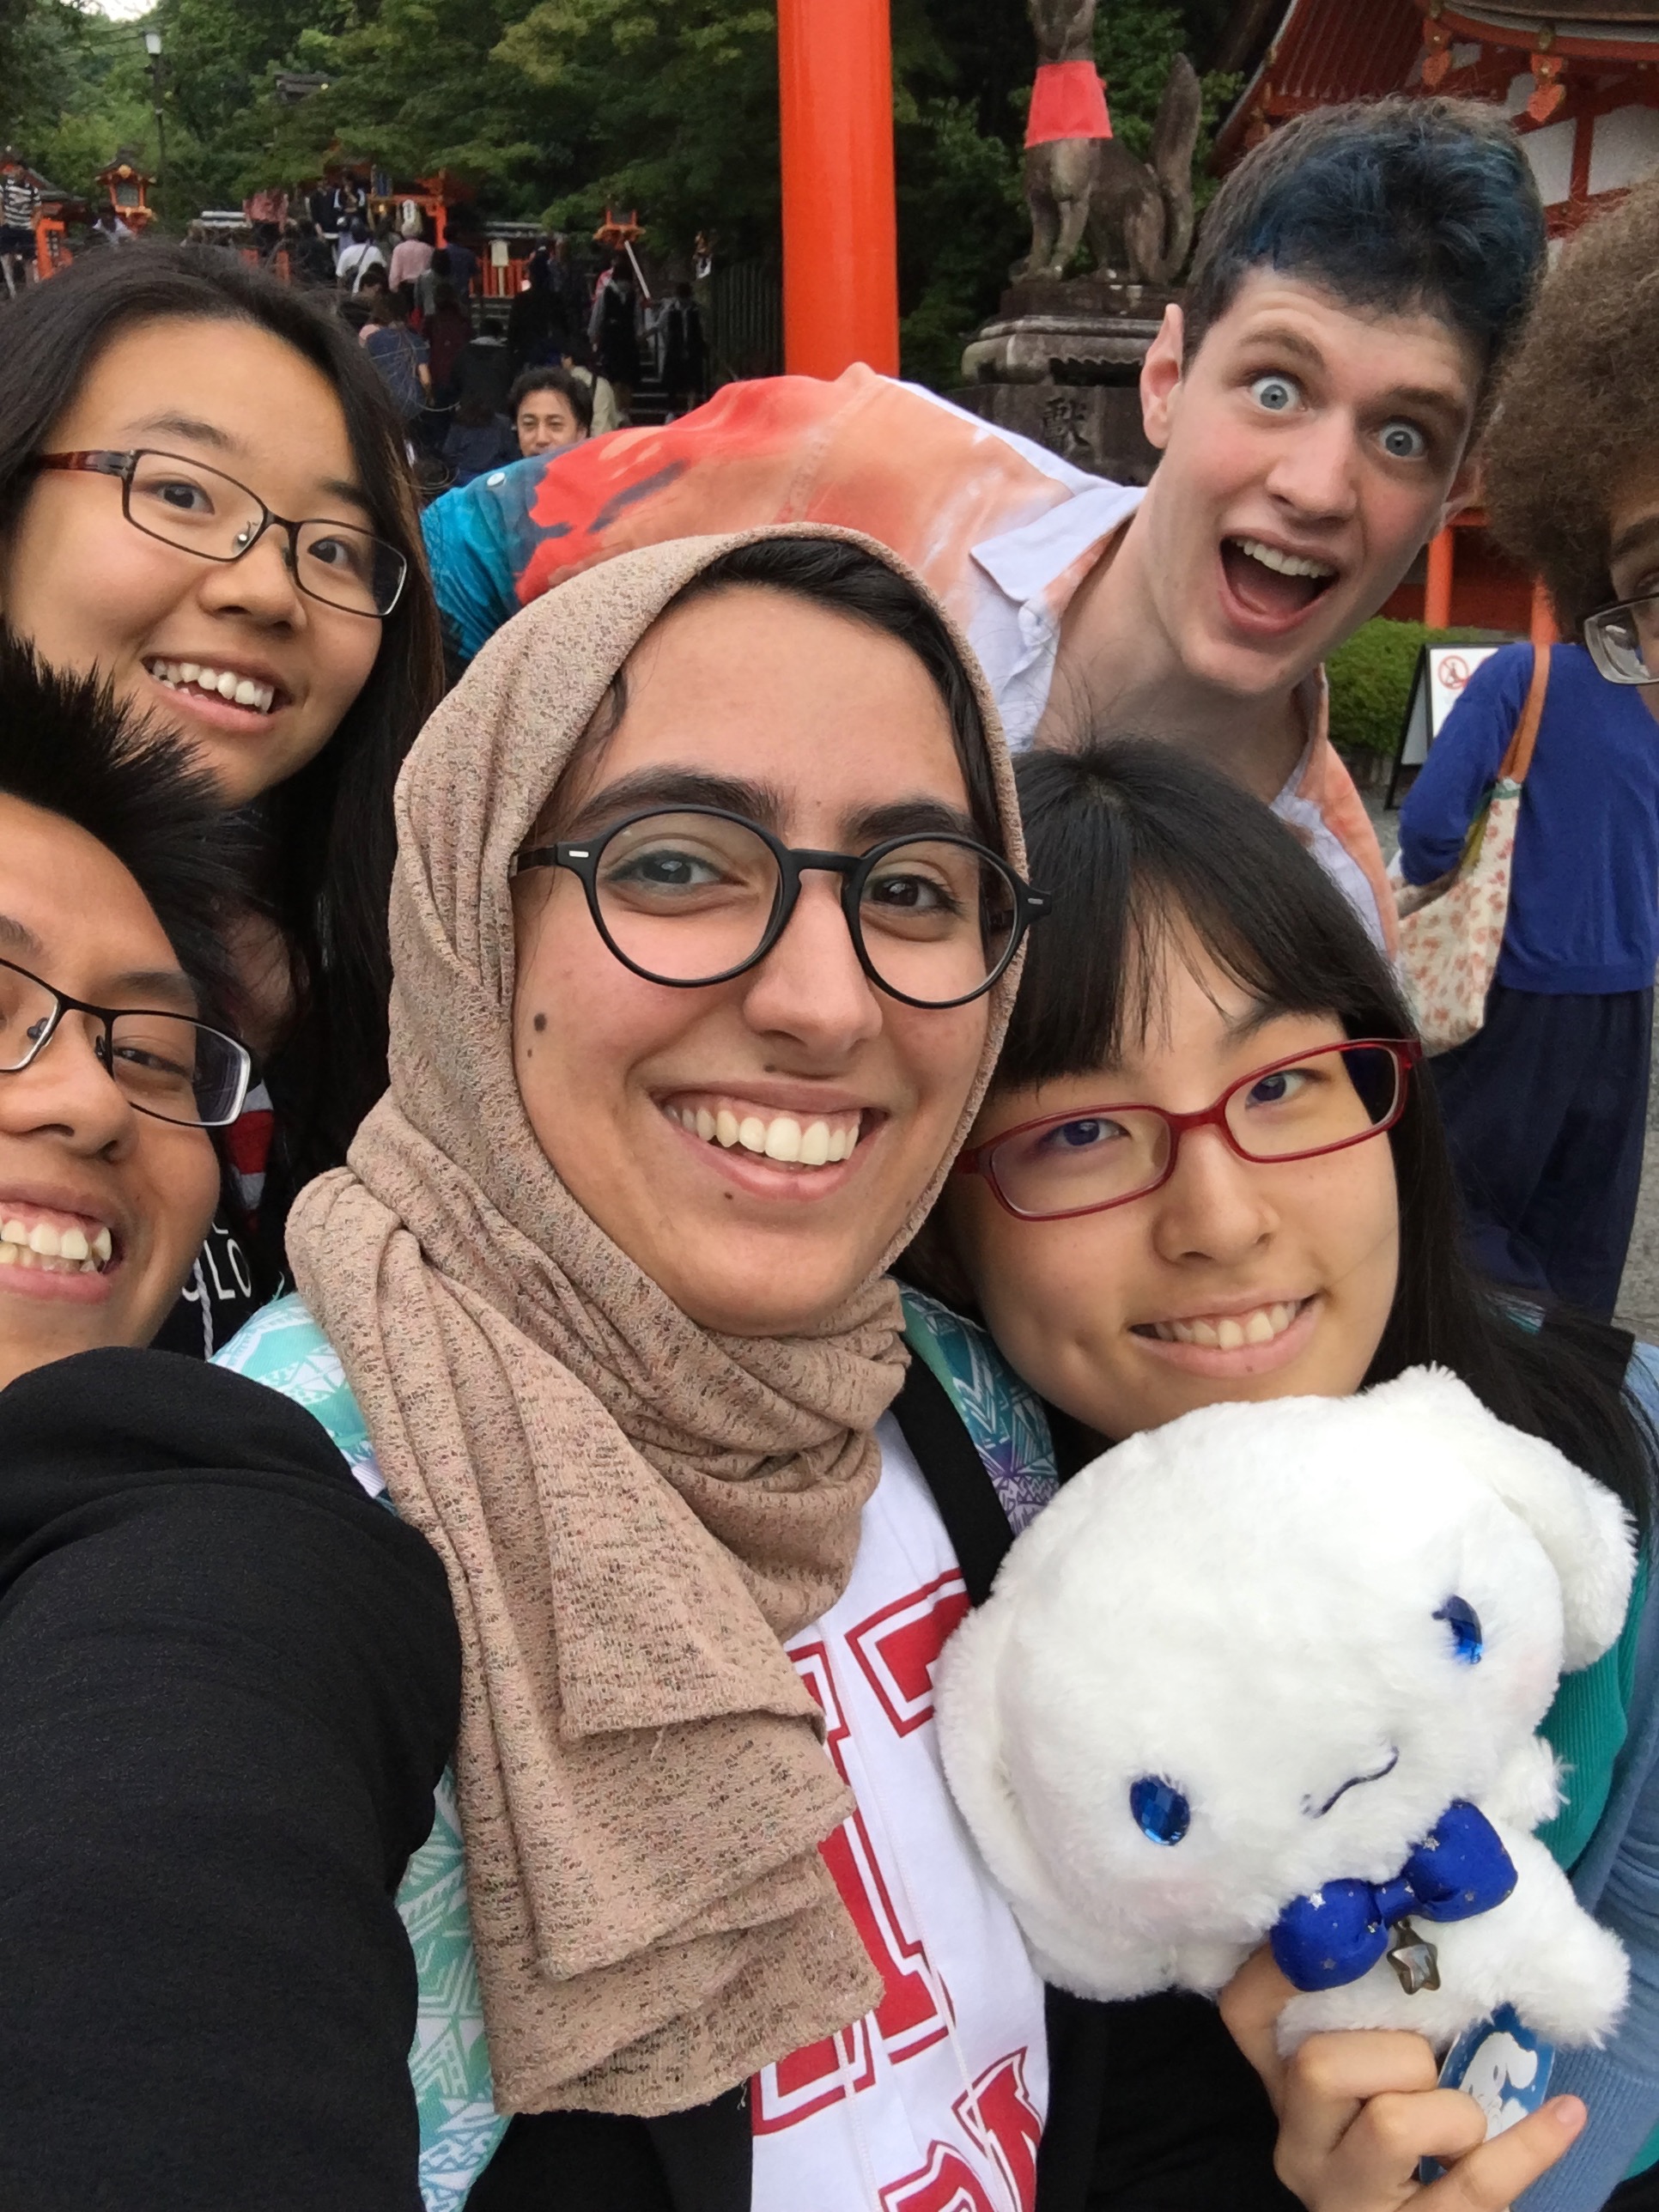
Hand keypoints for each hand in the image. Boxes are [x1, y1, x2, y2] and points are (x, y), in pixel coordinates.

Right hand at [1219, 1948, 1585, 2210]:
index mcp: (1282, 2095)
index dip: (1280, 1967)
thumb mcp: (1363, 2090)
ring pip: (1391, 2123)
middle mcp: (1302, 2147)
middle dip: (1397, 2052)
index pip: (1244, 2015)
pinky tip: (1565, 2115)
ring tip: (1462, 2125)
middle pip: (1319, 2065)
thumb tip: (1423, 1930)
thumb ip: (1366, 2027)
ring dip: (1451, 2110)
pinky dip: (1530, 2142)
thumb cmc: (1400, 2146)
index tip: (1343, 1932)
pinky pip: (1479, 2182)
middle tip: (1426, 2070)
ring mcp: (1350, 2199)